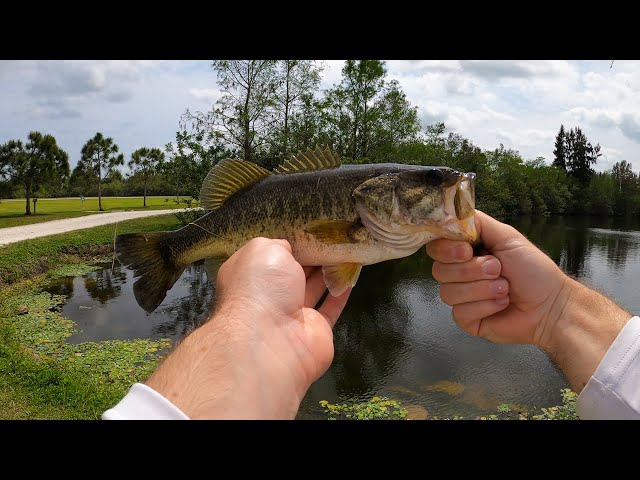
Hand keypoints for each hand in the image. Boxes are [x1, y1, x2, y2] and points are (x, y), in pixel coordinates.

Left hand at [145, 237, 350, 418]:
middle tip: (332, 236)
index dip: (288, 243)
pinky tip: (352, 276)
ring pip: (313, 288)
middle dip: (310, 256)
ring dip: (328, 271)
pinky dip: (340, 292)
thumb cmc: (262, 287)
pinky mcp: (314, 331)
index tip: (307, 229)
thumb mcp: (264, 250)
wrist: (271, 340)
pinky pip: (330, 308)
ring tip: (346, 250)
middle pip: (293, 272)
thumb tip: (290, 248)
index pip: (268, 256)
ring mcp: (291, 316)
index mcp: (250, 275)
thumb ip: (279, 244)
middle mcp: (268, 295)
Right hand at [427, 211, 630, 390]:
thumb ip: (477, 222)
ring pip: (448, 292)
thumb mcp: (506, 236)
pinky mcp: (466, 319)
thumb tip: (452, 215)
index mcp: (465, 252)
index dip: (446, 250)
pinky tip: (502, 304)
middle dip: (473, 270)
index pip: (436, 248)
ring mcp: (461, 298)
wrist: (551, 304)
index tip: (467, 251)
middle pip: (439, 270)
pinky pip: (460, 312)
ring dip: (482, 289)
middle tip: (498, 269)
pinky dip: (485, 306)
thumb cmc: (533, 270)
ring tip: (505, 289)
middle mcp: (459, 274)